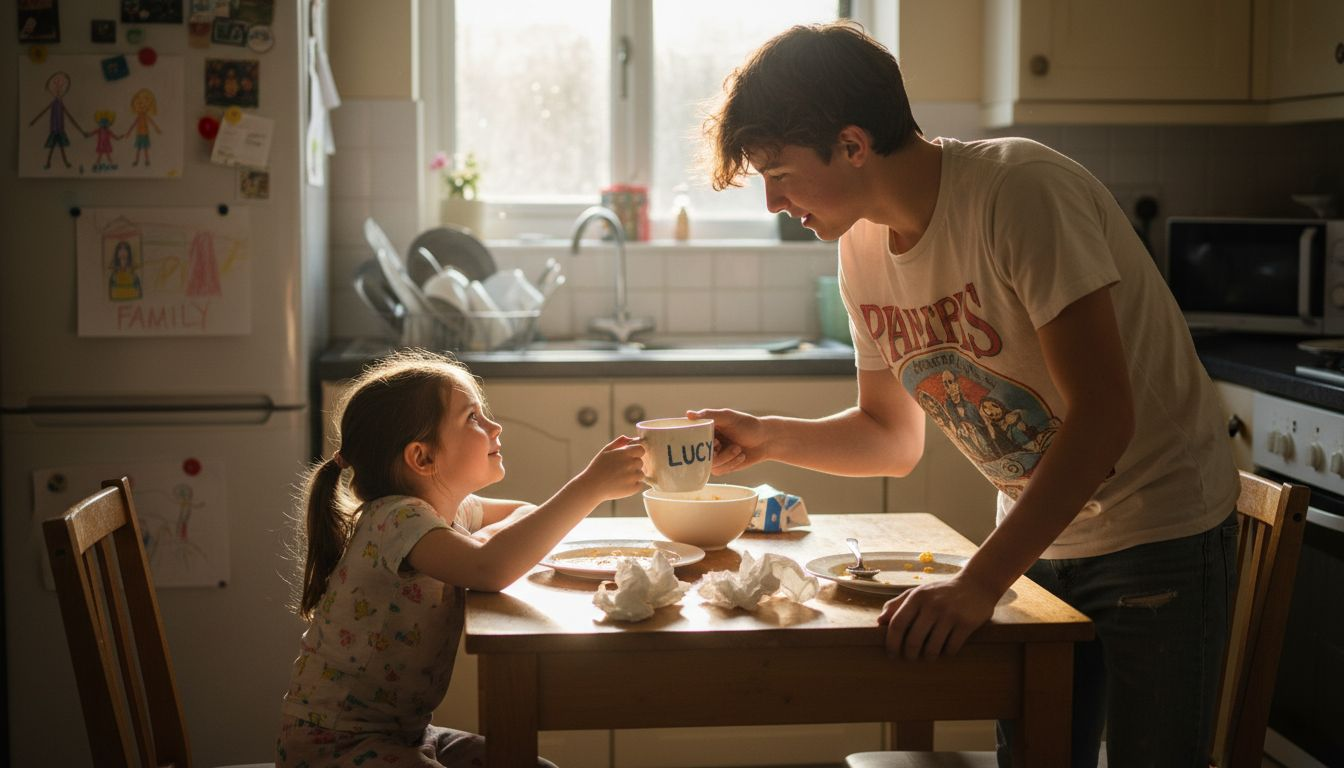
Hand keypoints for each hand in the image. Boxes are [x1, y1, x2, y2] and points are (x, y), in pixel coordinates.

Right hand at [575, 434, 645, 501]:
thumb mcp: (605, 451)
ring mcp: (632, 477)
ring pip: (640, 474)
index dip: (636, 453)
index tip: (630, 456)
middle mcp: (630, 464)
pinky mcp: (633, 488)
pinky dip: (633, 485)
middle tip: (621, 469)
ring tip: (621, 477)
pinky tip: (622, 484)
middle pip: (640, 462)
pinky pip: (639, 484)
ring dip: (634, 475)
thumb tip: (630, 438)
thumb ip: (619, 443)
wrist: (592, 486)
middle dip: (633, 464)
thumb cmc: (598, 467)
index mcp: (625, 453)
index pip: (641, 449)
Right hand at [685, 408, 767, 474]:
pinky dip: (731, 464)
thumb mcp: (728, 417)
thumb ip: (709, 415)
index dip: (695, 442)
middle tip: (723, 443)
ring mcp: (714, 456)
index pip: (689, 437)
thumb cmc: (748, 425)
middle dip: (713, 451)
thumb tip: (688, 414)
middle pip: (697, 454)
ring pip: (709, 464)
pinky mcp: (723, 467)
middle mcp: (707, 443)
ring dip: (725, 458)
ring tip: (738, 449)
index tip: (710, 439)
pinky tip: (741, 456)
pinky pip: (719, 471)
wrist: (766, 440)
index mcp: (705, 429)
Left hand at [877, 574, 998, 659]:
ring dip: (928, 657)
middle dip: (909, 654)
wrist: (977, 584)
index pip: (897, 624)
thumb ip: (898, 604)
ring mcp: (950, 614)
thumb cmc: (942, 591)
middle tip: (910, 659)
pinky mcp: (966, 624)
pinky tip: (945, 650)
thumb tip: (879, 621)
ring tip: (928, 657)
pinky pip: (951, 648)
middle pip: (913, 640)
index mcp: (917, 597)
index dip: (891, 643)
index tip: (891, 654)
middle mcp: (932, 605)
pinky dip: (946, 653)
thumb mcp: (919, 592)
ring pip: (932, 648)